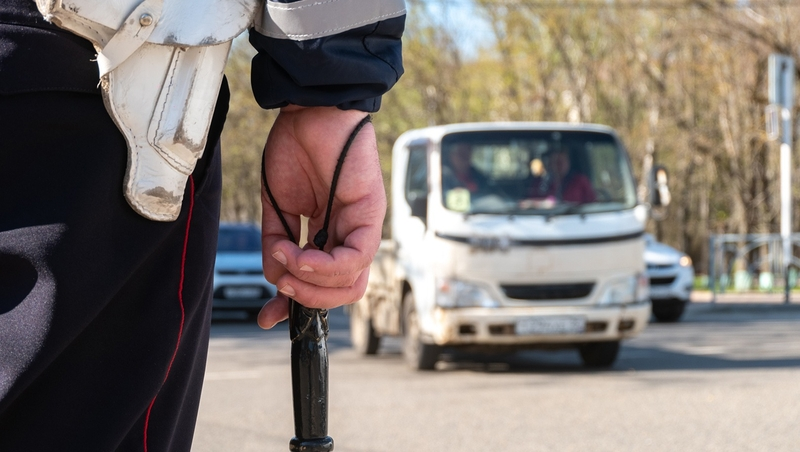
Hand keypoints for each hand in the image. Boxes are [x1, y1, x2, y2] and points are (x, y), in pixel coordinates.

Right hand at [257, 106, 385, 328]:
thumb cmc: (295, 149)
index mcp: (330, 235)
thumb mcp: (277, 208)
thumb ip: (278, 245)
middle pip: (343, 292)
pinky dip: (322, 266)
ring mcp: (364, 226)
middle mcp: (351, 235)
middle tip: (281, 287)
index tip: (267, 316)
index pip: (323, 284)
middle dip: (309, 300)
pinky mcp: (372, 213)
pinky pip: (355, 258)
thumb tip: (276, 278)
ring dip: (311, 283)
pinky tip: (297, 253)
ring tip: (285, 260)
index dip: (296, 305)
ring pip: (351, 283)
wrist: (307, 110)